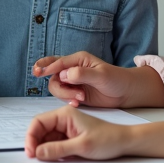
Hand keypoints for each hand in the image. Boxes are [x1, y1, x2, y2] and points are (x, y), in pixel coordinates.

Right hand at [24, 105, 133, 159]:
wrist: (124, 142)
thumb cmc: (107, 139)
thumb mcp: (82, 146)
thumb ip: (58, 149)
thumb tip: (38, 153)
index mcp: (65, 114)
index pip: (38, 122)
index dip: (31, 137)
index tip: (30, 152)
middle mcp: (63, 120)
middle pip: (40, 130)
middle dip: (35, 144)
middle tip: (34, 160)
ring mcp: (66, 129)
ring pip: (46, 139)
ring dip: (43, 149)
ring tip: (44, 161)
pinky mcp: (70, 138)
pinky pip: (55, 144)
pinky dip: (51, 152)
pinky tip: (53, 159)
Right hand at [32, 52, 163, 107]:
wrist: (125, 92)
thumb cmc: (116, 79)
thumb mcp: (101, 75)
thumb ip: (82, 74)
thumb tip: (64, 75)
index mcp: (79, 59)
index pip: (59, 62)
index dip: (47, 66)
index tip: (38, 72)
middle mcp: (73, 69)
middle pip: (53, 74)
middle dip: (53, 81)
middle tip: (51, 83)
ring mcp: (73, 82)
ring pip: (56, 86)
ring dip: (64, 94)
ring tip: (80, 98)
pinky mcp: (74, 93)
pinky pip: (63, 96)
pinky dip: (67, 100)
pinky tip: (77, 103)